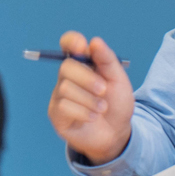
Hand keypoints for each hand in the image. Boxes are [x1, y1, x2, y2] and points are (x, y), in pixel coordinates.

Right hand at [46, 30, 133, 165]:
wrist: (116, 134)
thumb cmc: (116, 104)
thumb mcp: (118, 80)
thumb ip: (107, 60)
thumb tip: (94, 41)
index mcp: (83, 64)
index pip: (69, 44)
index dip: (71, 41)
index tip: (81, 45)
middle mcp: (67, 77)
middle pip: (66, 67)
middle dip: (87, 78)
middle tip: (103, 90)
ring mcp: (59, 95)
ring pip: (66, 88)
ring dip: (89, 100)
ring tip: (102, 108)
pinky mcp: (56, 113)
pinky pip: (64, 106)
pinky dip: (83, 112)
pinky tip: (92, 118)